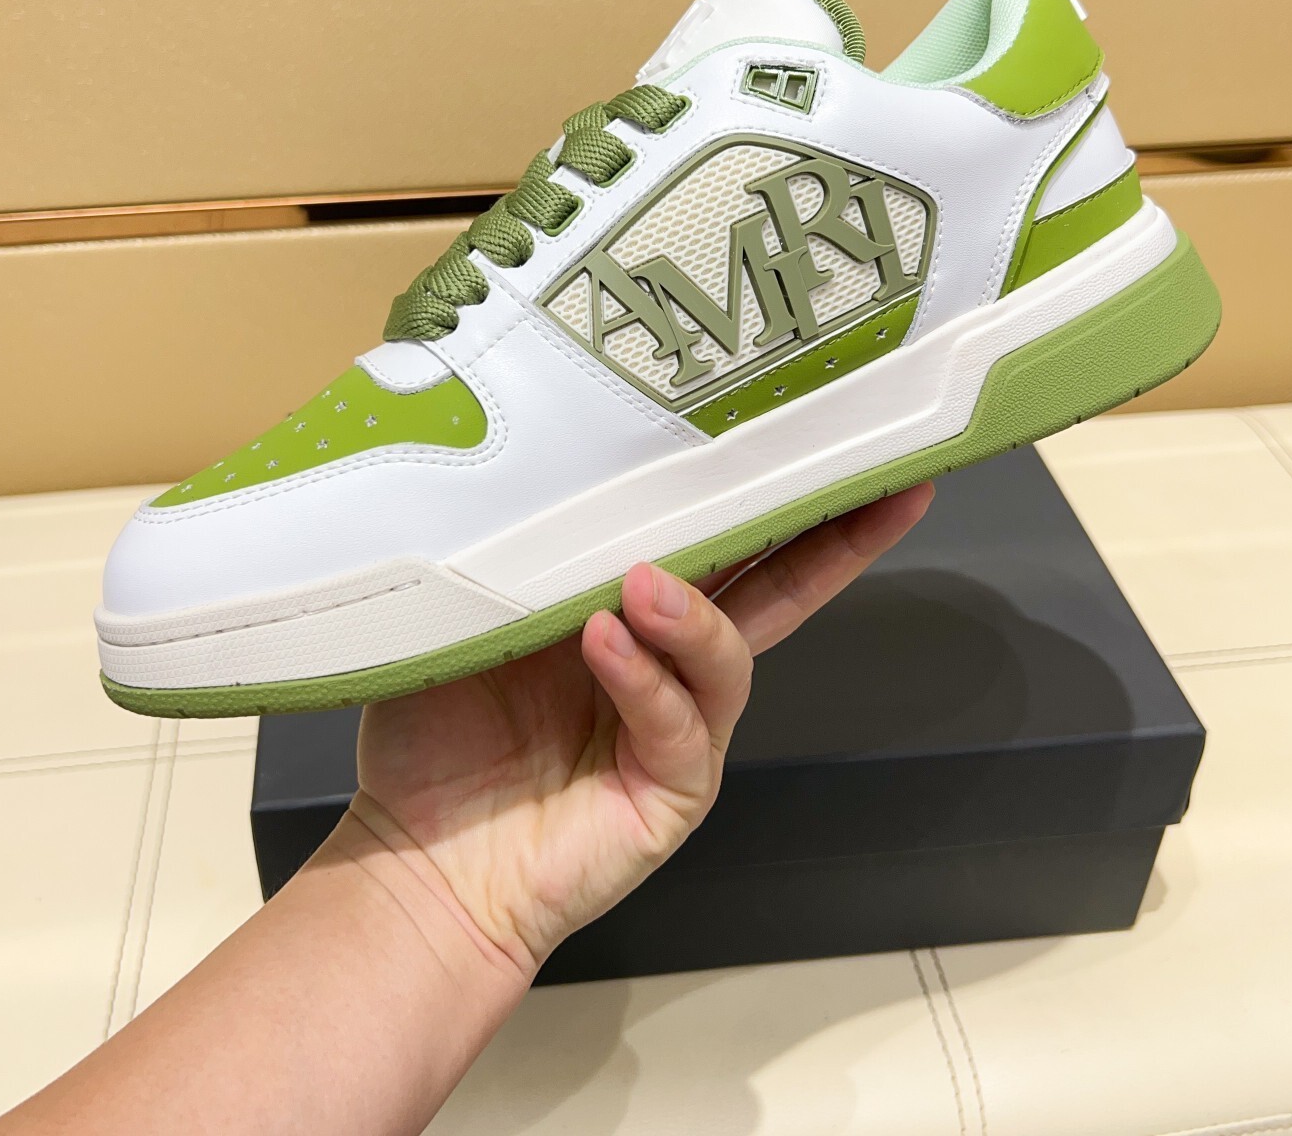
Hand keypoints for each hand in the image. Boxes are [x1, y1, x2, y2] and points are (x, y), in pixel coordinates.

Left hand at [344, 484, 933, 977]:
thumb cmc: (433, 736)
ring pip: (728, 657)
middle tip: (879, 482)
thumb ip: (510, 558)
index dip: (759, 491)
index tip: (812, 428)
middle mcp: (668, 665)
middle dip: (833, 537)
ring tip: (642, 584)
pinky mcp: (672, 792)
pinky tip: (604, 645)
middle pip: (772, 590)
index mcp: (625, 609)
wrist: (412, 864)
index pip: (710, 542)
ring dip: (694, 615)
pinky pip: (676, 726)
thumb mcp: (465, 621)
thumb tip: (540, 468)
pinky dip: (644, 680)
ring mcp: (676, 730)